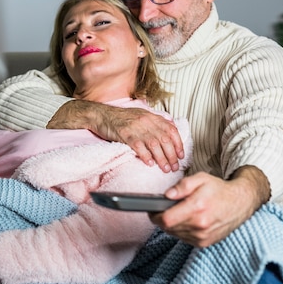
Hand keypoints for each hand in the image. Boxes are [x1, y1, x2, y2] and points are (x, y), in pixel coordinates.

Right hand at [47, 100, 183, 170]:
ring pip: (154, 145)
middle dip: (172, 155)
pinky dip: (146, 156)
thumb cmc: (121, 118)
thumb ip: (154, 122)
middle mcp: (146, 121)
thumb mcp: (141, 115)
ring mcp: (136, 127)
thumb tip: (170, 129)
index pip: (171, 130)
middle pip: (165, 139)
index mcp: (151, 116)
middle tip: (174, 167)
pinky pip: (139, 147)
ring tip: (165, 168)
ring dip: (162, 159)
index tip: (181, 155)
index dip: (178, 144)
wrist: (101, 115)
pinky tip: (149, 163)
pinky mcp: (125, 134)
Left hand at [149, 166, 269, 246]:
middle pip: (168, 228)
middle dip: (163, 218)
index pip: (166, 219)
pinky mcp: (205, 243)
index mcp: (197, 208)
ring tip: (179, 212)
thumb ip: (182, 186)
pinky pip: (184, 238)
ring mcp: (203, 236)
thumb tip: (167, 195)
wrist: (240, 203)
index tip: (152, 209)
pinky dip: (181, 230)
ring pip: (175, 234)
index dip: (155, 215)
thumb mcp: (200, 179)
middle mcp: (200, 225)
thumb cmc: (219, 189)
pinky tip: (187, 220)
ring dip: (172, 225)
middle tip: (165, 208)